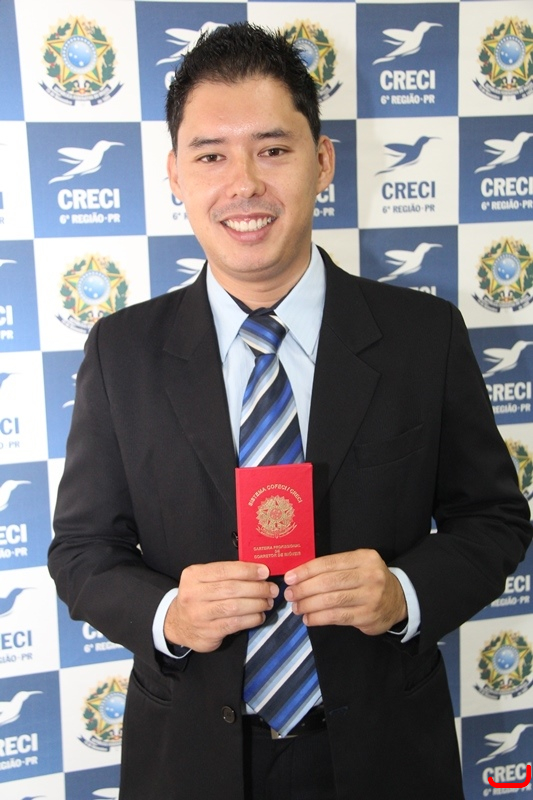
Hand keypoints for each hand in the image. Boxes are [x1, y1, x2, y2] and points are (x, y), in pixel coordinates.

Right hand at [164, 561, 278, 652]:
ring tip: (268, 602)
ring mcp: (199, 615)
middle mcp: (193, 594)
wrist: (178, 623)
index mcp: (194, 576)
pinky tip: (260, 616)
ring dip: (257, 604)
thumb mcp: (204, 579)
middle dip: (257, 588)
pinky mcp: (207, 633)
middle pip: (232, 589)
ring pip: (235, 607)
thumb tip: (259, 572)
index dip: (247, 570)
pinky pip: (235, 624)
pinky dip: (251, 619)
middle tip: (272, 589)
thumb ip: (226, 574)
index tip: (265, 571)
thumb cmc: (199, 597)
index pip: (224, 570)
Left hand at [284, 549, 406, 635]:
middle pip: (328, 582)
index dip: (306, 571)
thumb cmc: (369, 580)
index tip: (290, 577)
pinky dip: (319, 618)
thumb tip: (300, 576)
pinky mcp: (368, 616)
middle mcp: (369, 575)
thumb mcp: (358, 565)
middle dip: (304, 589)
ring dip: (308, 605)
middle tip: (290, 594)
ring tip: (296, 607)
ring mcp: (370, 597)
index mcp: (363, 558)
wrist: (399, 599)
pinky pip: (337, 617)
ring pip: (331, 601)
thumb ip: (335, 568)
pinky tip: (309, 618)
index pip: (328, 563)